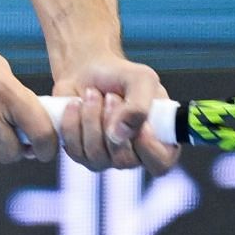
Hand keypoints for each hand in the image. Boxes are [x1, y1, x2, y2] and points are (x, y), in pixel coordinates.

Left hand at [53, 55, 179, 174]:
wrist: (87, 71)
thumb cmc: (120, 76)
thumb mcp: (141, 79)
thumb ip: (139, 106)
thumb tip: (120, 134)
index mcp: (158, 139)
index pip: (161, 162)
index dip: (149, 148)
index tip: (141, 124)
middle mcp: (134, 154)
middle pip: (124, 160)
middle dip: (112, 123)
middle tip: (111, 97)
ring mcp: (107, 159)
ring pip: (96, 155)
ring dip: (91, 117)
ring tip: (93, 94)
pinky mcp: (81, 154)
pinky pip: (74, 149)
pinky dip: (73, 121)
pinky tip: (76, 104)